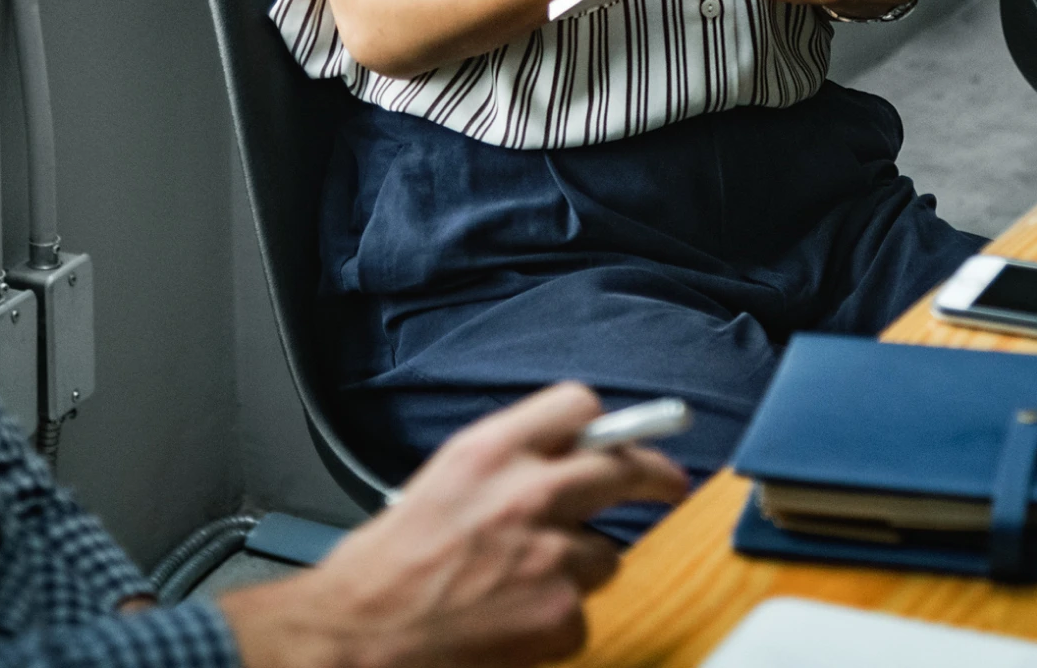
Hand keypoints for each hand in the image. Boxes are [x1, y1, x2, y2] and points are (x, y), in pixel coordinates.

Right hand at [218, 384, 688, 667]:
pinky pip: (583, 610)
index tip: (627, 435)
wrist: (367, 630)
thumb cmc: (391, 561)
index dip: (605, 423)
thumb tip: (557, 455)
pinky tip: (516, 616)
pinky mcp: (562, 615)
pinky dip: (558, 617)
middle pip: (623, 467)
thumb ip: (505, 460)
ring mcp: (551, 556)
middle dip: (655, 475)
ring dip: (580, 564)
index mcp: (491, 450)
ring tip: (528, 578)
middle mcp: (528, 492)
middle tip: (669, 483)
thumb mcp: (445, 478)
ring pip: (606, 553)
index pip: (578, 406)